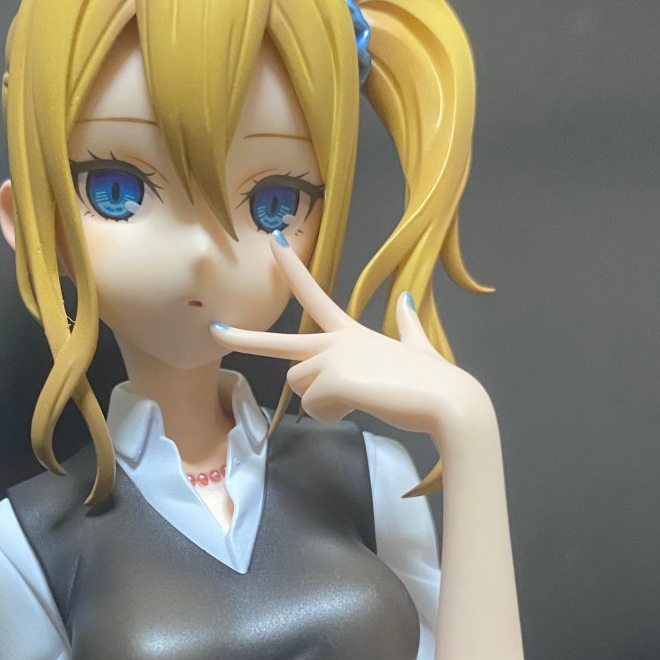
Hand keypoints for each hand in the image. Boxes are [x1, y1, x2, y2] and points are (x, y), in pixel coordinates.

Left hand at [210, 233, 491, 441]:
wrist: (446, 398)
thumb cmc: (432, 378)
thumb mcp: (418, 345)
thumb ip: (408, 324)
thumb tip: (408, 299)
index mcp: (350, 332)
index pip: (314, 294)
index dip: (292, 270)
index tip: (272, 245)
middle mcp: (335, 341)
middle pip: (280, 343)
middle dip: (242, 338)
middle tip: (212, 332)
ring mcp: (332, 360)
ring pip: (301, 388)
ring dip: (324, 402)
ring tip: (360, 398)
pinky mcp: (333, 381)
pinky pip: (315, 408)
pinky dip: (334, 414)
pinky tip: (361, 407)